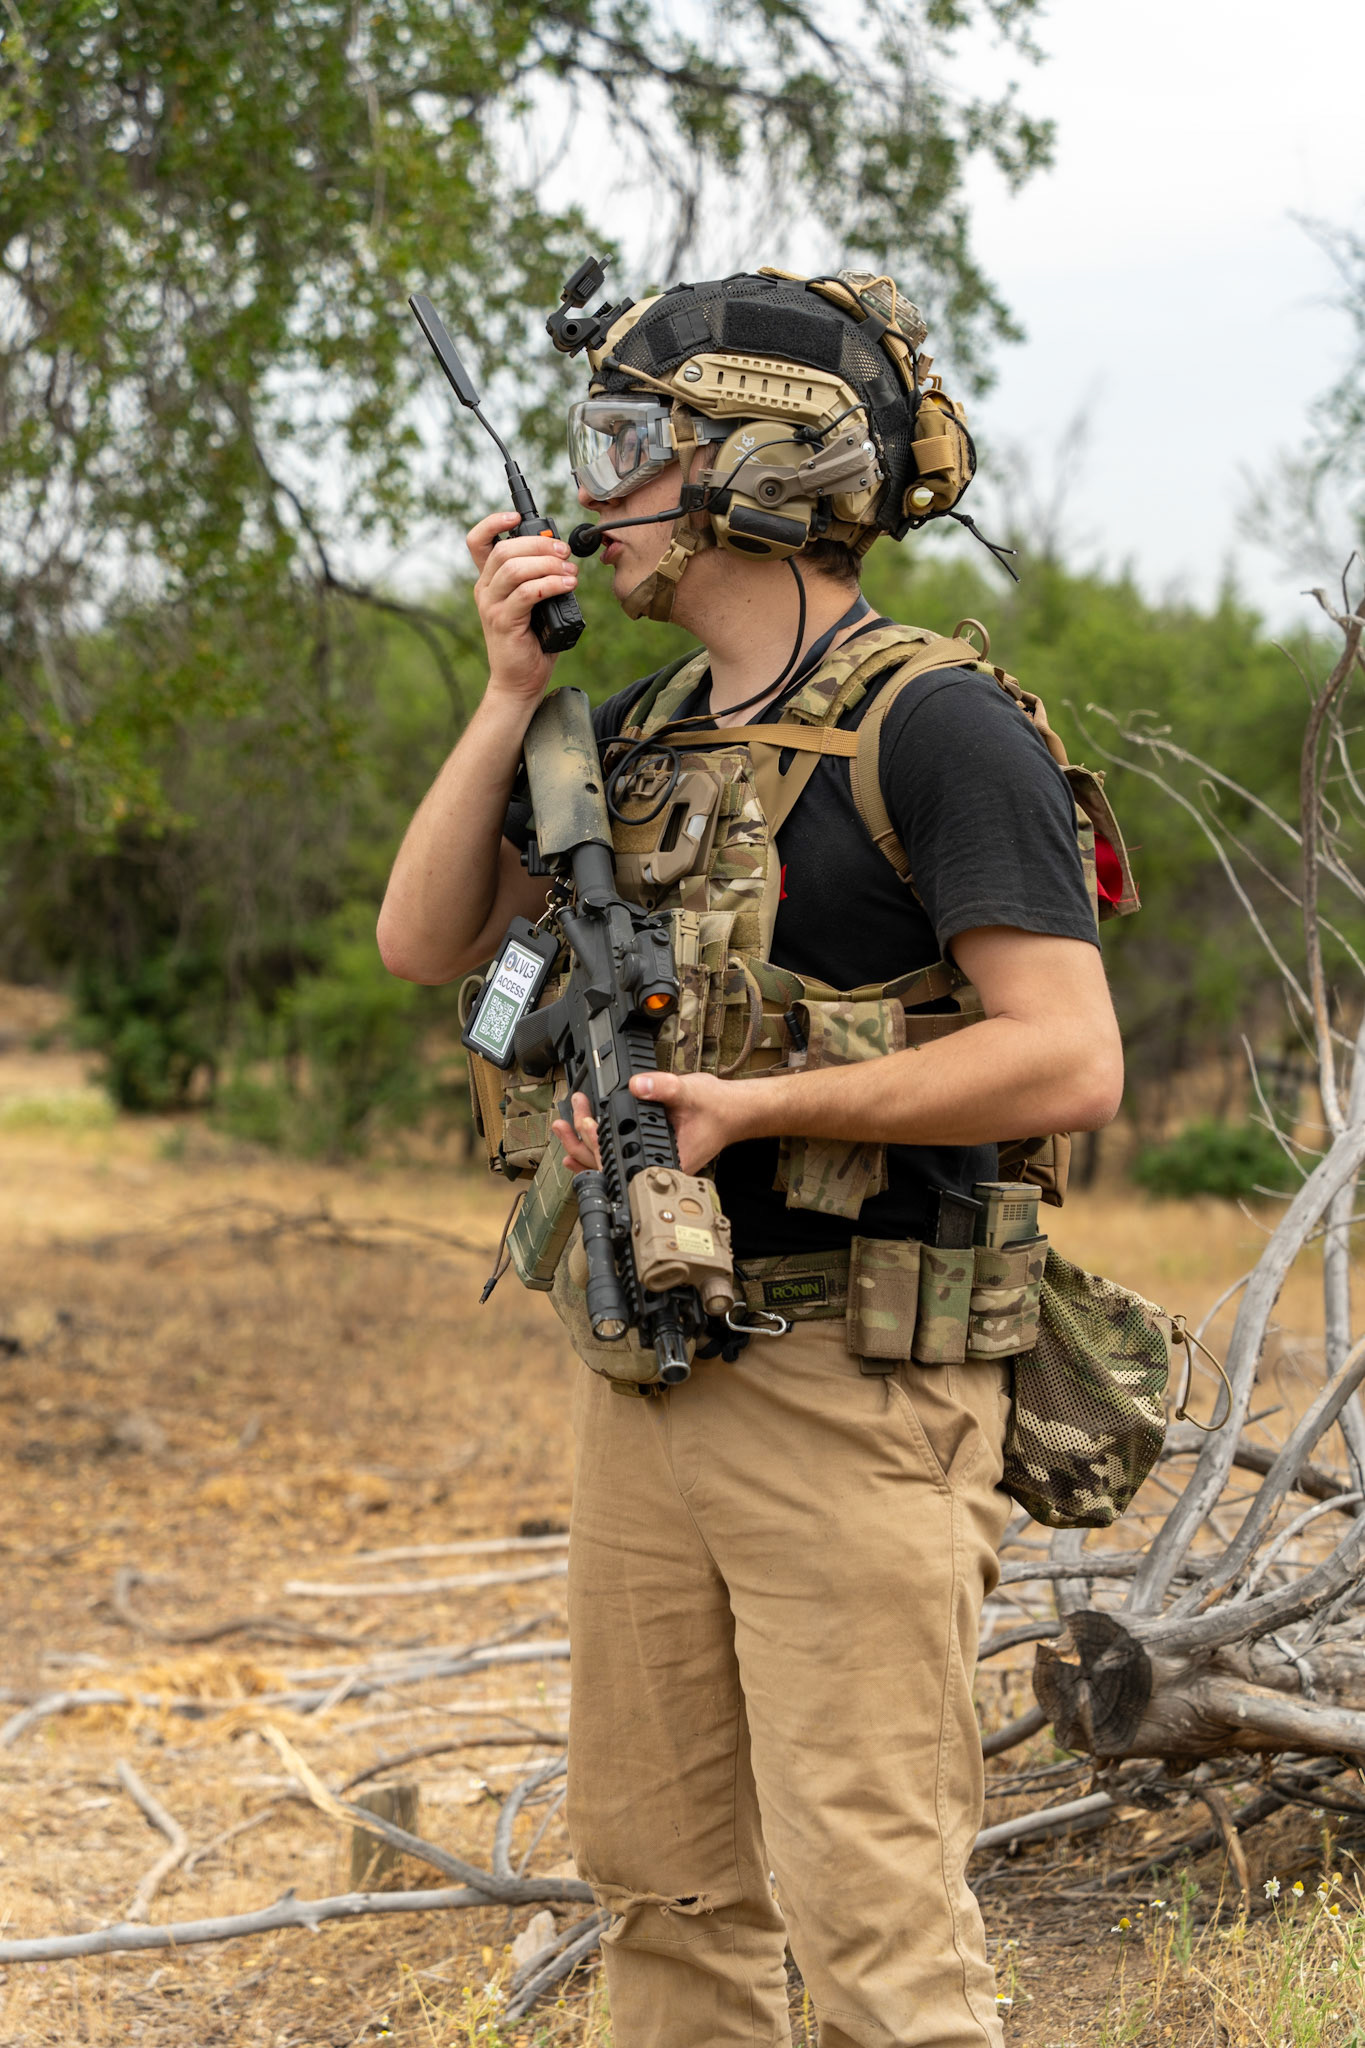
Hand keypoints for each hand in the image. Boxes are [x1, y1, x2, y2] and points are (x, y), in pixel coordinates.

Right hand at [467, 510, 579, 703]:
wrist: (520, 681)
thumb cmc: (532, 642)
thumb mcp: (534, 602)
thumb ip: (540, 578)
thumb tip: (562, 555)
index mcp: (489, 581)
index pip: (479, 541)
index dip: (494, 522)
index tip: (517, 516)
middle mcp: (485, 590)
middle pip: (505, 549)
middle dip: (539, 544)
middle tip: (564, 552)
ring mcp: (492, 606)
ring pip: (516, 568)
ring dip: (548, 564)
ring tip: (571, 572)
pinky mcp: (504, 622)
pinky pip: (528, 593)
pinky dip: (552, 584)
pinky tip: (567, 585)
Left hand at [551, 1073, 752, 1179]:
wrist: (731, 1112)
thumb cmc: (716, 1109)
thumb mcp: (690, 1093)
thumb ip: (664, 1088)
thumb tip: (638, 1086)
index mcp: (664, 1161)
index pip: (622, 1162)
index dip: (599, 1145)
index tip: (587, 1123)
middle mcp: (652, 1167)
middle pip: (607, 1165)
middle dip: (581, 1142)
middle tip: (567, 1120)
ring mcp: (648, 1162)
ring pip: (608, 1163)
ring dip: (582, 1145)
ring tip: (563, 1127)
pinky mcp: (645, 1153)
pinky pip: (615, 1158)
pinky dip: (594, 1151)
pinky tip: (576, 1147)